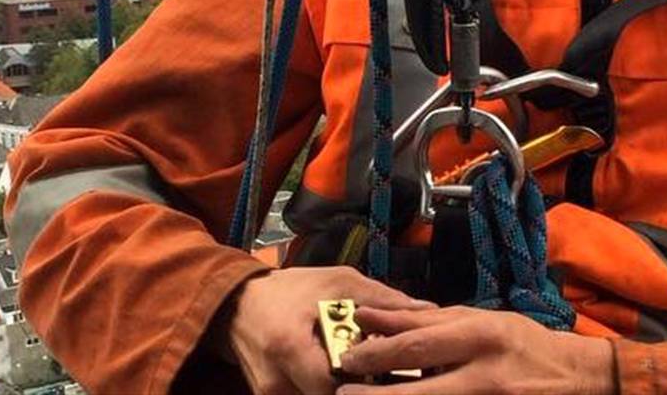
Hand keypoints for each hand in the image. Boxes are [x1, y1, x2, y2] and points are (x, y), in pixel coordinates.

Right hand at [220, 266, 435, 394]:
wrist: (238, 306)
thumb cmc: (290, 290)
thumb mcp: (336, 282)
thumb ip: (380, 300)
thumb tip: (428, 311)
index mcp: (289, 347)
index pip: (335, 387)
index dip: (367, 382)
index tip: (391, 370)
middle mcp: (276, 383)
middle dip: (360, 389)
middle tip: (385, 373)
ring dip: (346, 390)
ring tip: (367, 372)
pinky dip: (328, 390)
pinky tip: (344, 375)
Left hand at [336, 305, 615, 394]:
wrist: (574, 379)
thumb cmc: (521, 343)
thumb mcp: (478, 321)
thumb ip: (429, 323)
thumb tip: (375, 320)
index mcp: (479, 336)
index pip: (418, 345)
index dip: (377, 352)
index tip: (346, 356)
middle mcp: (483, 374)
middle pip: (418, 391)